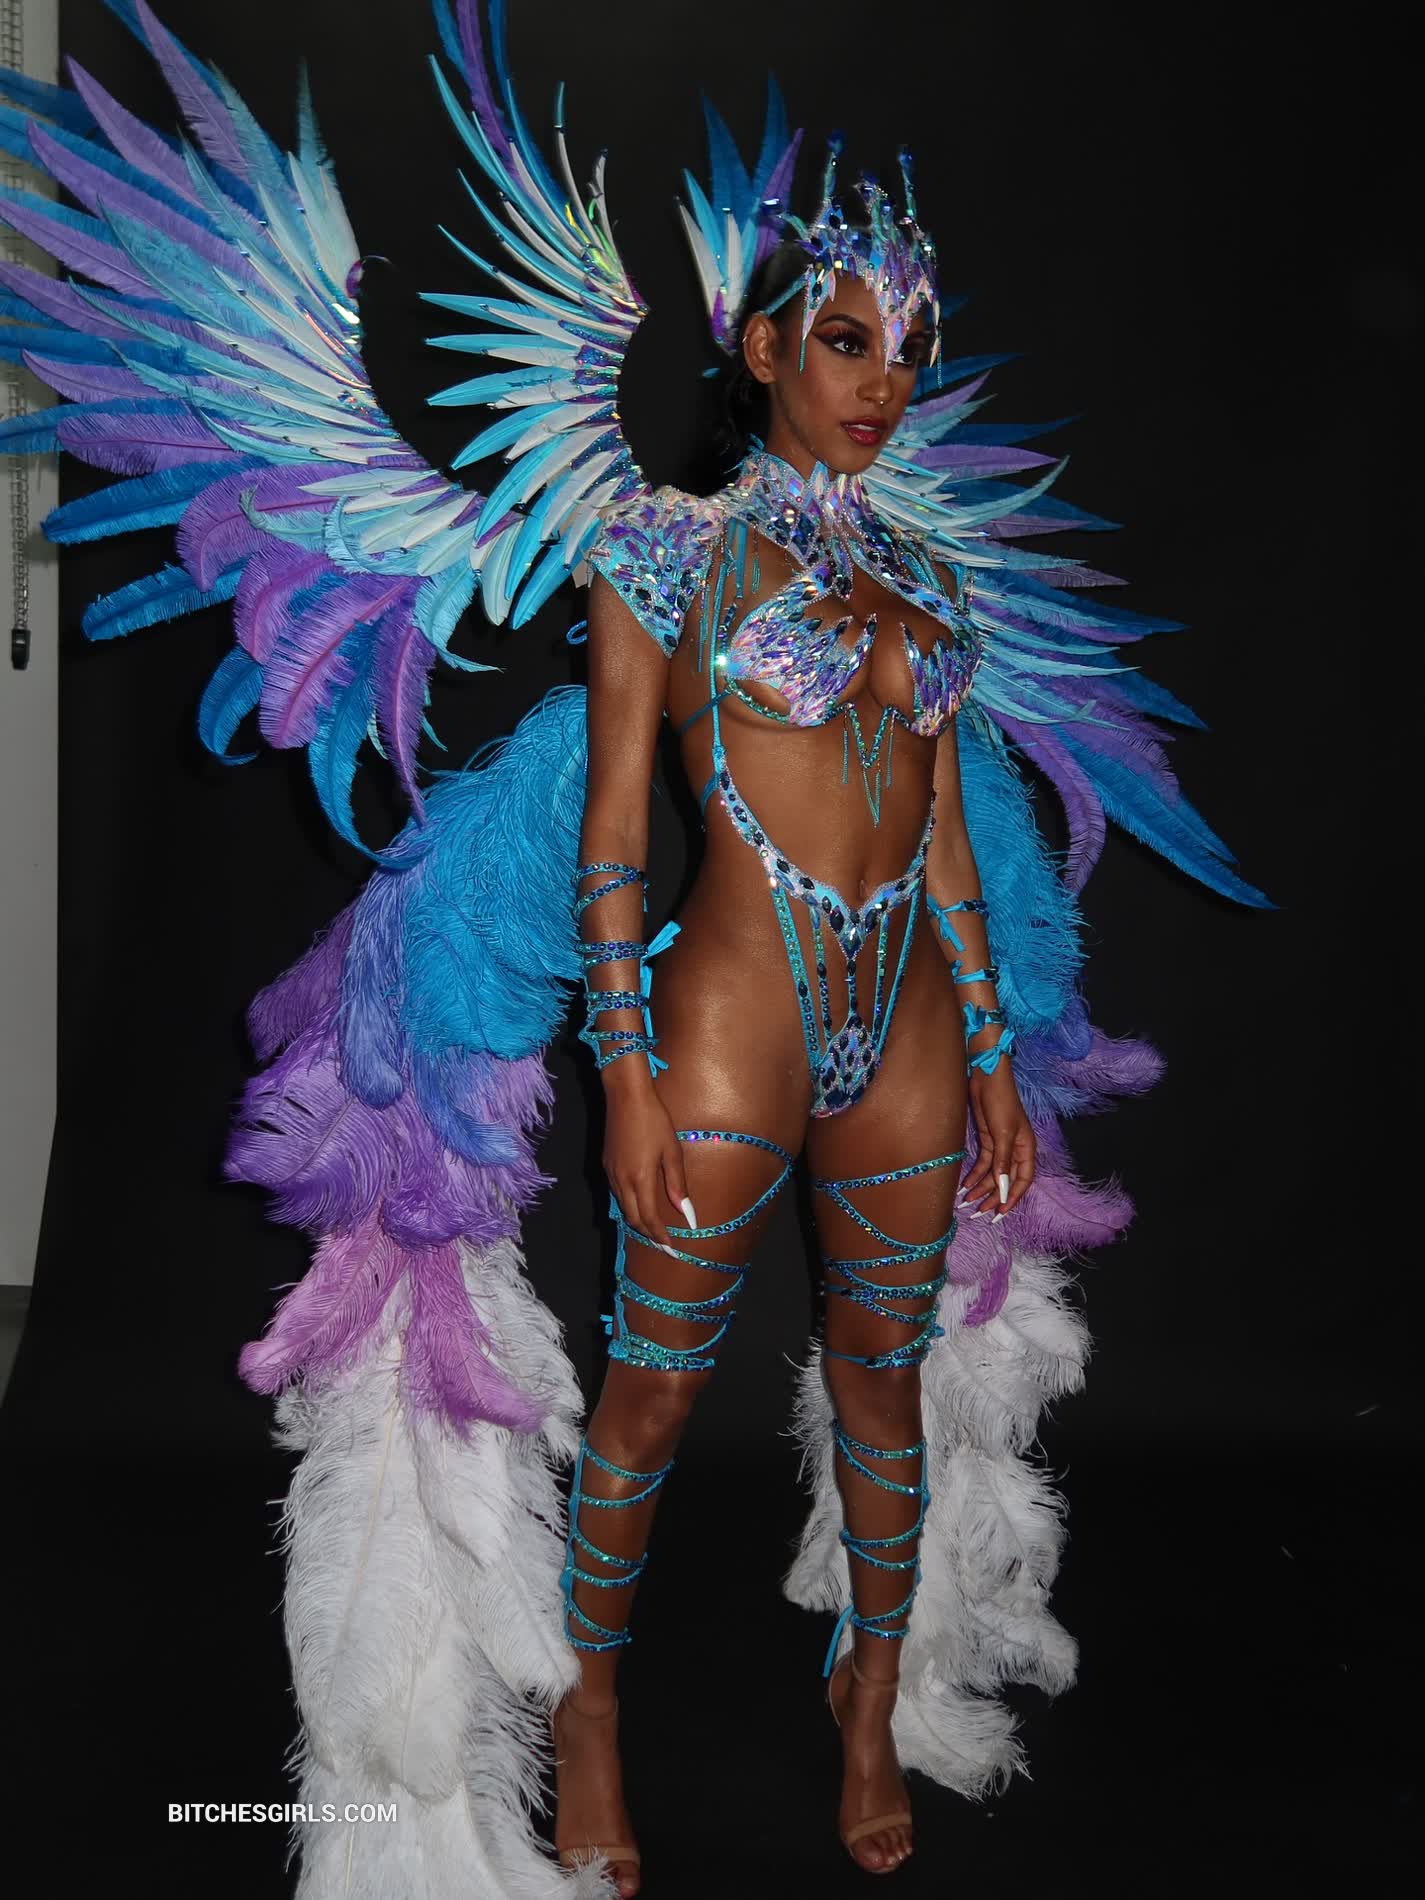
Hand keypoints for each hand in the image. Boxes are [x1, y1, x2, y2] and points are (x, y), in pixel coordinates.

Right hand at [602, 1074, 694, 1250]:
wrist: (625, 1095)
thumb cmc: (654, 1120)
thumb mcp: (671, 1151)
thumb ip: (677, 1184)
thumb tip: (686, 1214)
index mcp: (639, 1178)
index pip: (649, 1218)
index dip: (659, 1236)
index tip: (670, 1247)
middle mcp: (621, 1180)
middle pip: (632, 1217)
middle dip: (647, 1233)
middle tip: (662, 1244)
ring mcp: (610, 1172)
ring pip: (622, 1206)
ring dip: (636, 1219)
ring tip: (652, 1227)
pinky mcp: (606, 1163)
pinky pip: (616, 1192)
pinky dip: (628, 1204)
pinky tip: (637, 1202)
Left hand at [960, 1061, 1035, 1218]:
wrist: (985, 1077)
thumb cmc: (1000, 1102)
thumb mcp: (1002, 1133)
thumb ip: (1002, 1162)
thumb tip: (1004, 1188)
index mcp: (1026, 1149)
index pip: (1023, 1180)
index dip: (1012, 1198)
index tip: (1000, 1212)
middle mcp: (1015, 1150)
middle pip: (1005, 1180)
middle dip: (993, 1197)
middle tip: (978, 1213)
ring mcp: (1000, 1145)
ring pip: (992, 1174)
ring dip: (980, 1188)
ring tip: (966, 1202)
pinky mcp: (987, 1140)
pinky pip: (983, 1163)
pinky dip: (974, 1175)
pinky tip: (964, 1185)